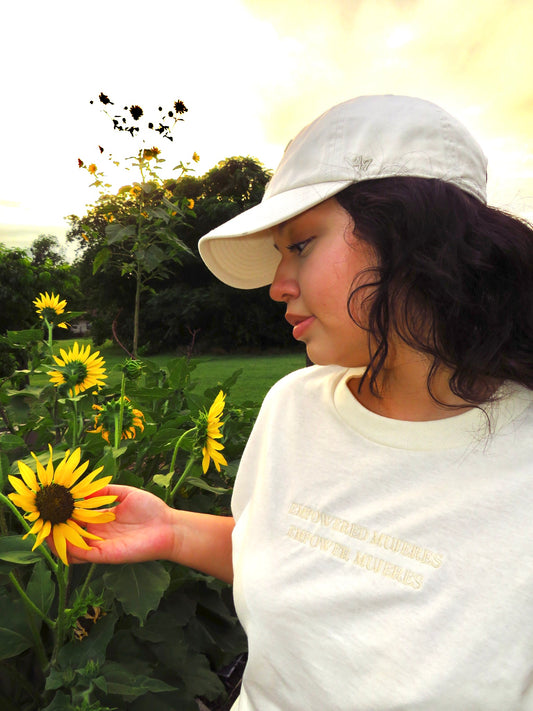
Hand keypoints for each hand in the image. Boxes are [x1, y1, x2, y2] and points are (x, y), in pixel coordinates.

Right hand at [55, 485, 180, 564]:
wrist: (169, 527)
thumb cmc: (151, 509)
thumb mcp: (125, 493)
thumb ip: (105, 490)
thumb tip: (84, 488)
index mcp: (101, 519)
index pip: (75, 518)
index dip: (62, 513)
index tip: (48, 505)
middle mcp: (98, 534)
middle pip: (69, 535)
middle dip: (54, 529)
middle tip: (40, 520)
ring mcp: (101, 545)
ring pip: (72, 548)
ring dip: (58, 542)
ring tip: (45, 532)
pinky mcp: (107, 555)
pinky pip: (84, 554)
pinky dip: (72, 549)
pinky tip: (63, 539)